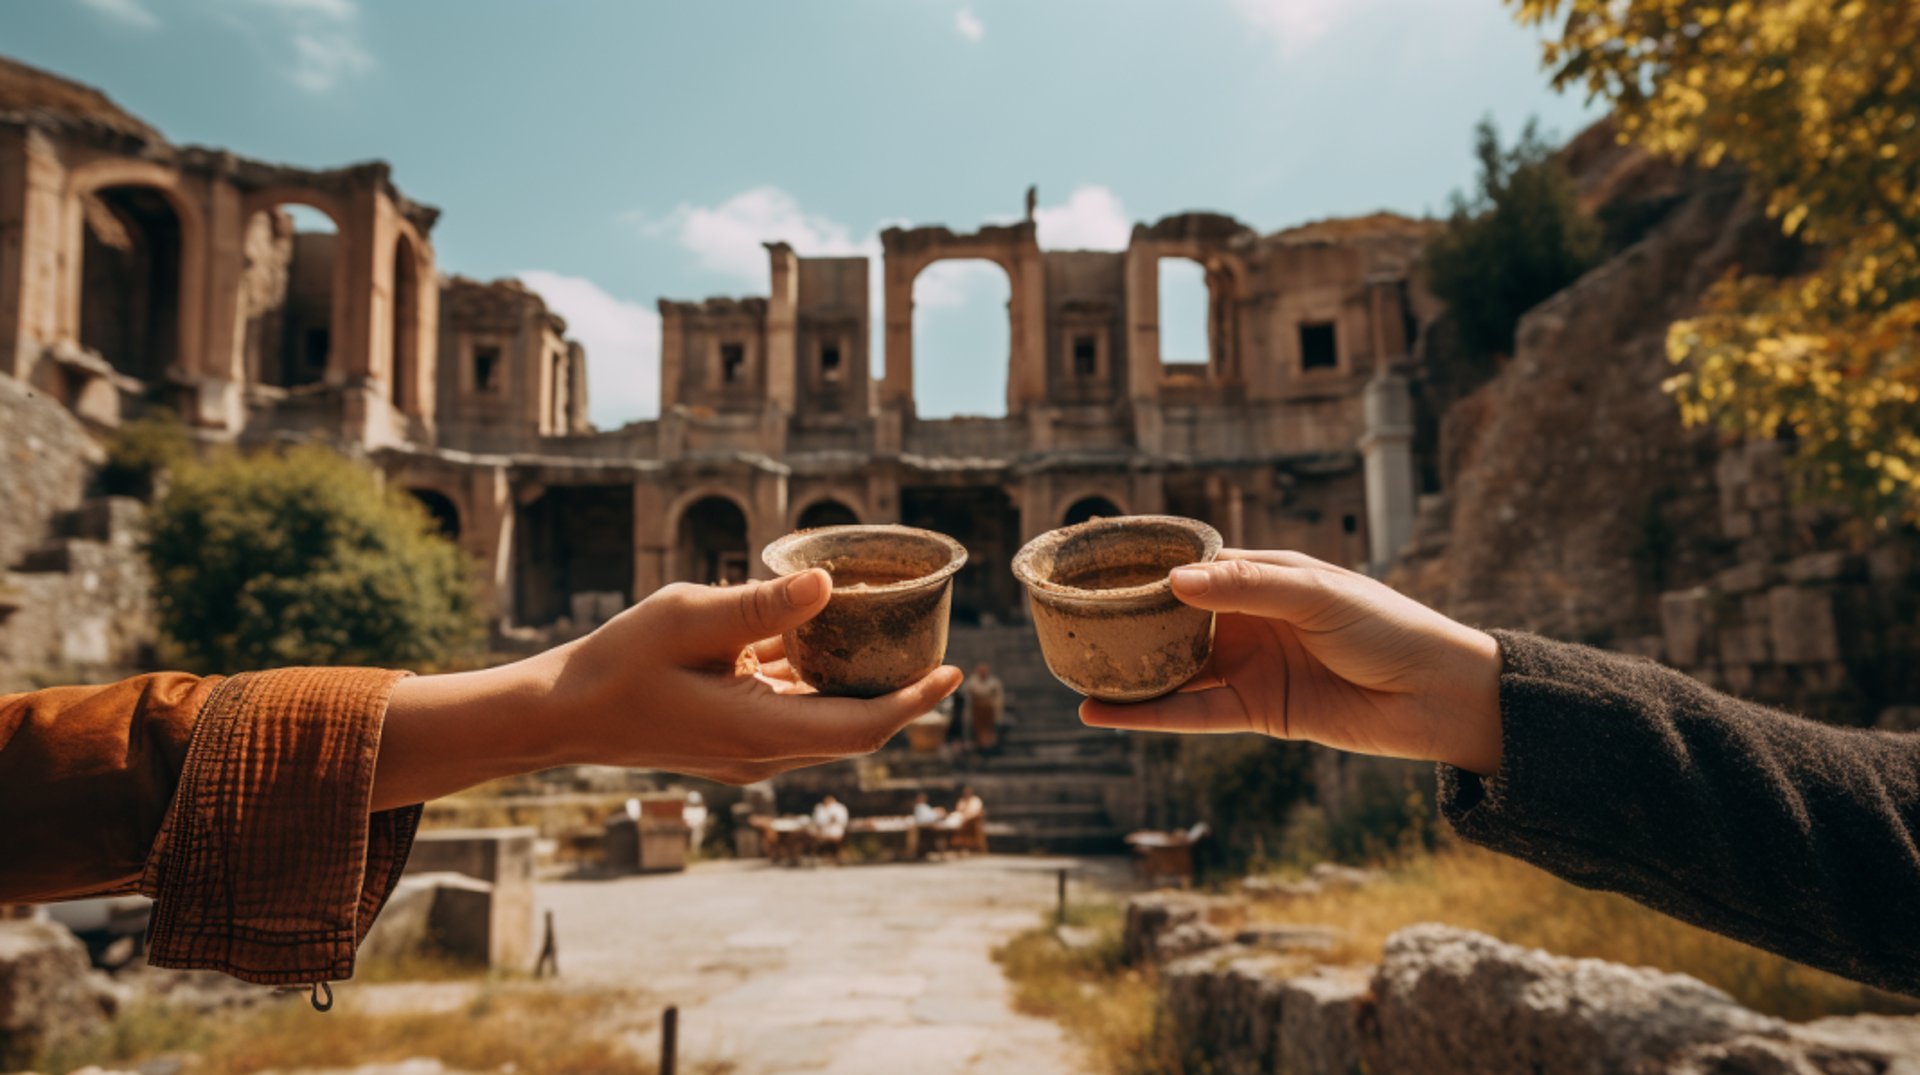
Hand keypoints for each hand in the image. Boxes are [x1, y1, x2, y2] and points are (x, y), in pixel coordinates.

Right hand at [376, 570, 962, 806]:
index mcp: (760, 730)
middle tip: (933, 642)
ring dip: (854, 685)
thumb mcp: (687, 617)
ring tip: (886, 635)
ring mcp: (747, 752)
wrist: (561, 713)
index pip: (862, 727)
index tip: (953, 671)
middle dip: (898, 691)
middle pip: (852, 728)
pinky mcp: (732, 741)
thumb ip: (758, 604)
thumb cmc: (617, 662)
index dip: (914, 702)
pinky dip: (813, 684)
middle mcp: (763, 753)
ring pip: (823, 722)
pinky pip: (791, 715)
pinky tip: (814, 639)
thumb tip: (827, 585)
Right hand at [1078, 550, 1503, 774]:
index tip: (1096, 563)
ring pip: (1174, 668)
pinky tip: (1102, 713)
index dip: (1148, 565)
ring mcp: (1249, 667)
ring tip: (1072, 667)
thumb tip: (1175, 584)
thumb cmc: (1388, 626)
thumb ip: (1247, 589)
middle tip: (1068, 617)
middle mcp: (1249, 620)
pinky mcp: (1255, 712)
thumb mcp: (1318, 595)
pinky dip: (1147, 716)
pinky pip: (1190, 714)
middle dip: (1126, 619)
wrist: (1438, 696)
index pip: (1193, 567)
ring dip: (1128, 671)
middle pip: (1174, 618)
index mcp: (1265, 577)